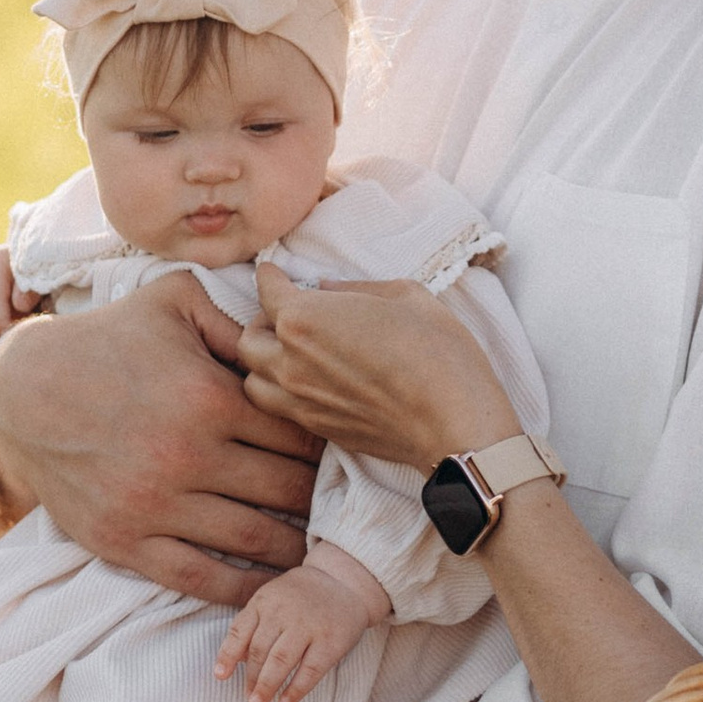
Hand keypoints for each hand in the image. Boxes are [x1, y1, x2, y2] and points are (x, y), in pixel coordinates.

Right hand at [0, 270, 320, 601]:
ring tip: (317, 545)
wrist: (22, 393)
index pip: (299, 436)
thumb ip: (236, 317)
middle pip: (288, 492)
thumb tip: (287, 335)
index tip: (339, 454)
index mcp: (208, 398)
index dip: (327, 446)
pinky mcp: (127, 542)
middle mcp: (187, 457)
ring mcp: (156, 505)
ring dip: (295, 546)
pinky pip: (201, 578)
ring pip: (255, 540)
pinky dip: (244, 589)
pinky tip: (270, 586)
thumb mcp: (172, 302)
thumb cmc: (106, 341)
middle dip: (320, 498)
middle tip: (339, 503)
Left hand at [216, 552, 388, 701]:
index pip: (240, 631)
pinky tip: (286, 701)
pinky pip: (310, 670)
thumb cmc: (302, 596)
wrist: (344, 581)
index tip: (220, 676)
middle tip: (248, 698)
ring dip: (267, 686)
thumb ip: (254, 624)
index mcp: (264, 601)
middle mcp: (283, 612)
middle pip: (259, 650)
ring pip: (280, 661)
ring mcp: (308, 626)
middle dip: (250, 678)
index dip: (227, 655)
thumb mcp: (272, 599)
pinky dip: (296, 689)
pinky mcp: (330, 641)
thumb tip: (236, 659)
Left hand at [237, 271, 515, 469]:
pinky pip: (276, 408)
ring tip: (290, 354)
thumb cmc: (437, 352)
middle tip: (289, 314)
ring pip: (252, 380)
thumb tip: (325, 288)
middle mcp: (289, 361)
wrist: (455, 422)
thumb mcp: (404, 295)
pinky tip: (307, 383)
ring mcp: (299, 401)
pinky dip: (281, 393)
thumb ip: (354, 288)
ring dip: (264, 362)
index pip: (265, 288)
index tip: (275, 272)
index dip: (270, 275)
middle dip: (264, 320)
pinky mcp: (316, 429)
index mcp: (304, 316)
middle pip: (247, 338)